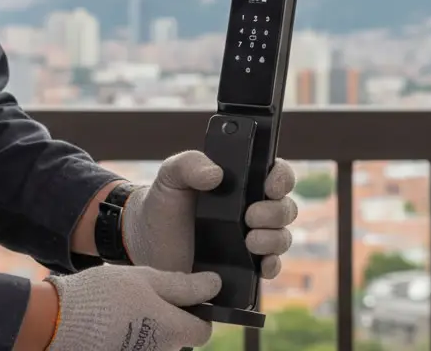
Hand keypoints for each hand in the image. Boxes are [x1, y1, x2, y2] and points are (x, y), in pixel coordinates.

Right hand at [44, 265, 220, 349]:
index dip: (197, 314)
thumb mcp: (145, 279)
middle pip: (177, 338)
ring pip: (156, 344)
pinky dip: (128, 340)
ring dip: (147, 329)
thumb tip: (214, 285)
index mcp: (172, 331)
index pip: (203, 331)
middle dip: (168, 320)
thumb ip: (183, 285)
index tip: (182, 300)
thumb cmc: (103, 296)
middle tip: (143, 299)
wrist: (55, 321)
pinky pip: (135, 349)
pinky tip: (111, 326)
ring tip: (123, 311)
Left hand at [122, 151, 297, 276]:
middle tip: (250, 217)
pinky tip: (259, 265)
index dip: (281, 178)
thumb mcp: (170, 176)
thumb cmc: (162, 204)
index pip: (277, 175)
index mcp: (243, 183)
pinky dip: (272, 266)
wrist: (144, 244)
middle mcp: (253, 210)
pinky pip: (272, 267)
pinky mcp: (245, 267)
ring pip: (282, 238)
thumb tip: (215, 174)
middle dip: (274, 213)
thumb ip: (188, 163)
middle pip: (285, 208)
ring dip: (274, 239)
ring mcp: (251, 240)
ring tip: (250, 241)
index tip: (268, 186)